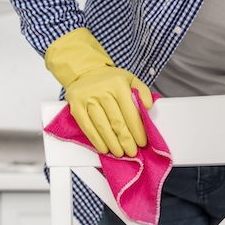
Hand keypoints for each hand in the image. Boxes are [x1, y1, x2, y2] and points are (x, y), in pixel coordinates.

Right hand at [45, 28, 152, 156]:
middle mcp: (102, 91)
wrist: (85, 71)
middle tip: (132, 151)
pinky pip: (87, 127)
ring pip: (102, 127)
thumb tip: (148, 106)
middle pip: (117, 122)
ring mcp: (87, 99)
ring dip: (113, 143)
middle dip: (126, 140)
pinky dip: (96, 140)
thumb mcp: (130, 79)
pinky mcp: (76, 107)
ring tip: (119, 152)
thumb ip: (142, 91)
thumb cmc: (109, 79)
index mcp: (118, 85)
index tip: (142, 141)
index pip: (130, 112)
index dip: (137, 130)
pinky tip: (104, 148)